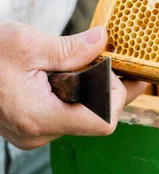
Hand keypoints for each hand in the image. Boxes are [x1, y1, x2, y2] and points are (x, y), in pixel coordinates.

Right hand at [0, 21, 147, 149]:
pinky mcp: (32, 125)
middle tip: (111, 58)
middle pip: (97, 118)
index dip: (117, 95)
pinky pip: (69, 113)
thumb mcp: (25, 43)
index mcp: (37, 116)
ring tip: (90, 61)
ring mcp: (34, 133)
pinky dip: (80, 93)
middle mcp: (37, 133)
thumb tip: (103, 41)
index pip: (102, 121)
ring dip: (94, 89)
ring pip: (83, 116)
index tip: (115, 67)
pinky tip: (80, 70)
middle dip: (109, 88)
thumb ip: (69, 48)